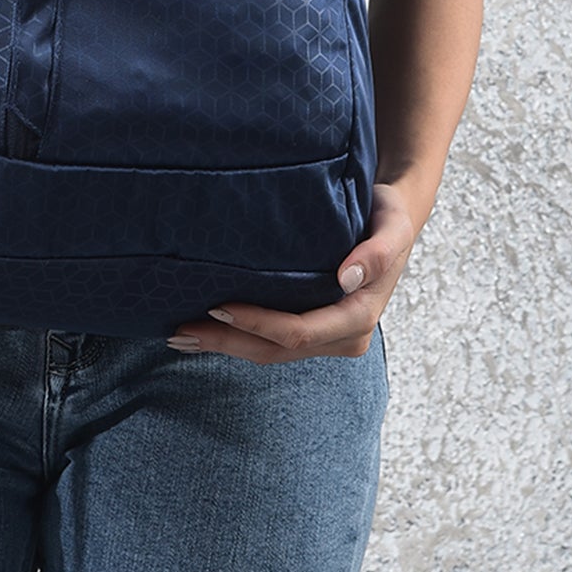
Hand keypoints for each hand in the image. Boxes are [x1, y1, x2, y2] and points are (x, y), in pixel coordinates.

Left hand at [167, 181, 423, 362]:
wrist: (393, 221)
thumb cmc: (388, 218)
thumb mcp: (392, 227)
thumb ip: (377, 252)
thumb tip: (346, 277)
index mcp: (358, 317)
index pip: (298, 331)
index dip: (257, 323)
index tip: (218, 306)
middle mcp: (342, 336)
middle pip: (275, 350)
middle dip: (227, 343)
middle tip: (179, 333)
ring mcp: (326, 338)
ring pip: (269, 352)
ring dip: (226, 345)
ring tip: (180, 337)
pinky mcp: (313, 329)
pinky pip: (272, 341)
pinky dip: (238, 337)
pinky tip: (208, 329)